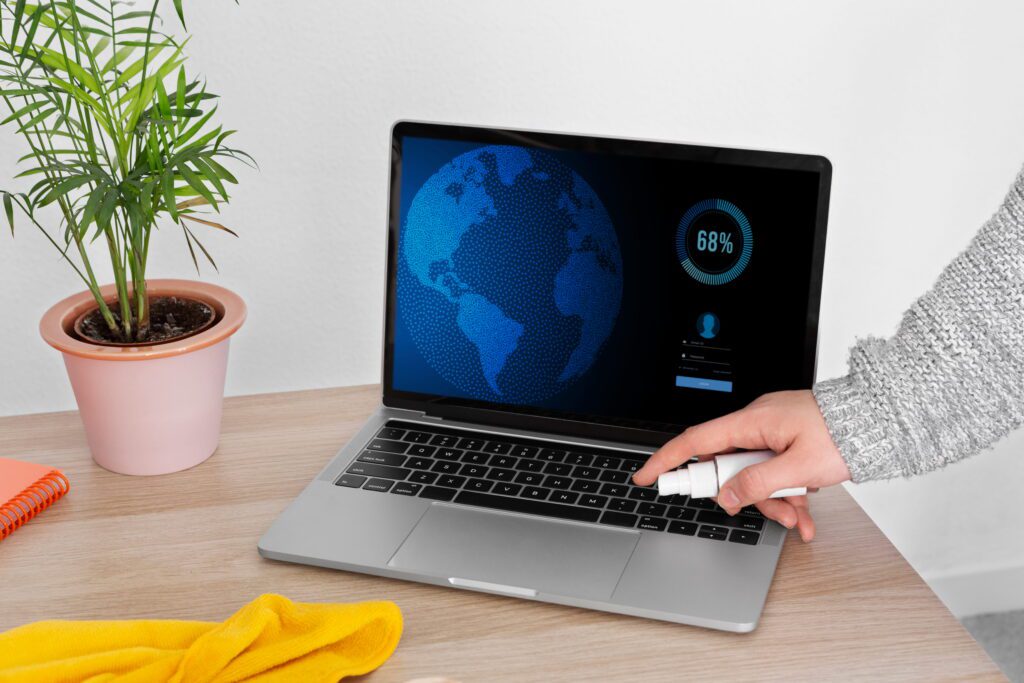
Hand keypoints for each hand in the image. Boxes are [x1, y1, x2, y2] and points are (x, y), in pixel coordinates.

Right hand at [632, 390, 850, 541]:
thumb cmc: (845, 434)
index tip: (646, 477)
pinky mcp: (787, 442)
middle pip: (728, 466)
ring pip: (753, 474)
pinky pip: (773, 472)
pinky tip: (806, 514)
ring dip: (773, 501)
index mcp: (752, 421)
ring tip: (800, 518)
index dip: (667, 460)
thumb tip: (727, 496)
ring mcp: (772, 433)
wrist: (882, 420)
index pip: (696, 441)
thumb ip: (758, 484)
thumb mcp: (798, 468)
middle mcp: (757, 424)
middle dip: (745, 496)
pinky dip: (787, 494)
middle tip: (767, 511)